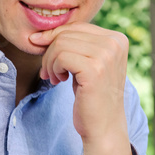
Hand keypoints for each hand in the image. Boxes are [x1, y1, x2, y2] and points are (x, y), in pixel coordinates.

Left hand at [29, 23, 131, 154]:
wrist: (104, 127)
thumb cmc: (92, 96)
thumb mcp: (86, 63)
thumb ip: (73, 44)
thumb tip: (37, 33)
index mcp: (117, 38)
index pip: (76, 26)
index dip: (55, 38)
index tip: (48, 58)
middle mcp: (115, 43)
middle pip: (67, 33)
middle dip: (51, 52)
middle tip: (50, 72)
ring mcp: (106, 55)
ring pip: (61, 44)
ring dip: (50, 62)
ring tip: (55, 78)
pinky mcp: (95, 69)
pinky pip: (61, 57)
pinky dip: (54, 69)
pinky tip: (59, 81)